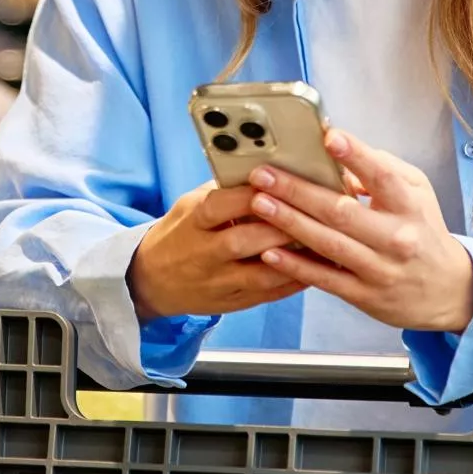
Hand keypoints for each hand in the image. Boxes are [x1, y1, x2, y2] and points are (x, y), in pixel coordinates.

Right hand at [128, 182, 299, 319]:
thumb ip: (223, 190)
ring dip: (294, 259)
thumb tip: (265, 170)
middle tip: (313, 213)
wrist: (150, 280)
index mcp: (193, 222)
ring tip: (322, 243)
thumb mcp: (189, 205)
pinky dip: (294, 282)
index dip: (251, 195)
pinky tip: (316, 269)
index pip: (221, 205)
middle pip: (243, 241)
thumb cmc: (179, 233)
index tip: (280, 182)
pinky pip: (268, 295)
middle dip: (280, 228)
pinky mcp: (232, 303)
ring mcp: (218, 282)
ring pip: (260, 274)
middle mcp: (204, 253)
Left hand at [248, 130, 472, 333]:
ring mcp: (379, 269)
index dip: (356, 156)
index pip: (383, 176)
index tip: (329, 137)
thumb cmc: (422, 230)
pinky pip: (326, 279)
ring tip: (260, 203)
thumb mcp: (417, 193)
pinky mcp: (365, 295)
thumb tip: (339, 153)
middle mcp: (396, 237)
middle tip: (264, 174)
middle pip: (341, 211)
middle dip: (298, 191)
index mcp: (409, 205)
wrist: (448, 290)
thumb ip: (383, 169)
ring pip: (329, 244)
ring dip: (290, 222)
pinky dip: (296, 265)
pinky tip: (269, 251)